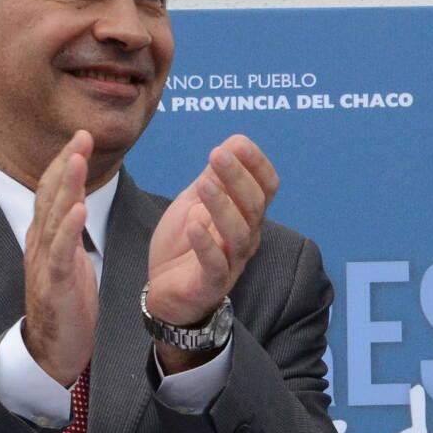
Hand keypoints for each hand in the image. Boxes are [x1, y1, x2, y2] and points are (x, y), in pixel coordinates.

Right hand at [22, 131, 100, 387]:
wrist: (52, 349)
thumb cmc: (65, 303)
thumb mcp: (68, 259)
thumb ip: (68, 231)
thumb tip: (75, 203)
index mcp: (45, 236)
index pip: (53, 191)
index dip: (65, 162)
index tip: (81, 136)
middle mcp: (40, 243)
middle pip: (50, 195)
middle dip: (67, 163)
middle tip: (82, 134)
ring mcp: (44, 262)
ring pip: (53, 217)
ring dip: (66, 186)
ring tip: (77, 159)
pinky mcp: (53, 284)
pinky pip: (60, 254)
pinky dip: (68, 231)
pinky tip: (78, 211)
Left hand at [144, 134, 279, 332]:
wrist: (165, 290)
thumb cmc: (184, 244)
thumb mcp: (194, 202)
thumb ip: (213, 176)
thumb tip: (234, 141)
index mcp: (246, 215)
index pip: (266, 187)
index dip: (257, 165)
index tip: (239, 143)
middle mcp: (246, 237)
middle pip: (254, 205)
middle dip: (237, 177)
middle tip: (217, 154)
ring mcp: (231, 262)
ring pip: (239, 233)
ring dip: (223, 206)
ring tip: (203, 183)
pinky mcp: (211, 284)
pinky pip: (215, 265)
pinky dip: (206, 244)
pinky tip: (194, 225)